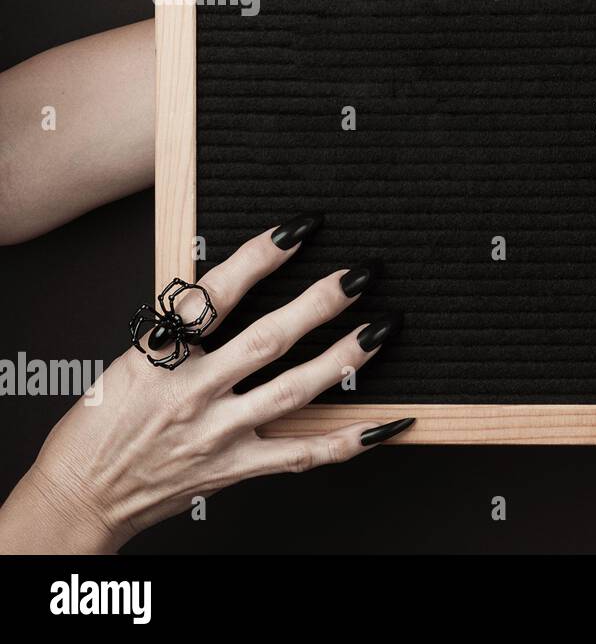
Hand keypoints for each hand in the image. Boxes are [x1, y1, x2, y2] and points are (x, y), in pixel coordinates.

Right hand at [0, 217, 411, 553]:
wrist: (81, 496)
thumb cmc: (103, 424)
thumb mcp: (128, 362)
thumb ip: (180, 329)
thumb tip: (228, 285)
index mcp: (160, 356)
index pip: (213, 296)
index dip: (257, 259)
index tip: (297, 230)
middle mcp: (191, 394)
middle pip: (267, 340)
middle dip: (319, 304)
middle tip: (359, 276)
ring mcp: (217, 433)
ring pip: (293, 390)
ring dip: (343, 358)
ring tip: (380, 329)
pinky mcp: (235, 468)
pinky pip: (303, 454)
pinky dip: (349, 440)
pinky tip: (385, 423)